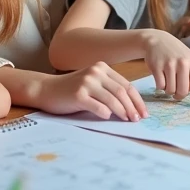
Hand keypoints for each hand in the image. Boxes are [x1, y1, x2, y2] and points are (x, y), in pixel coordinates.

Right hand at [0, 65, 147, 121]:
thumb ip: (109, 89)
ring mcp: (86, 83)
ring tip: (127, 120)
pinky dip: (106, 113)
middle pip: (121, 91)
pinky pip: (98, 106)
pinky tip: (108, 118)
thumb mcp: (93, 84)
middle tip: (137, 119)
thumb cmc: (72, 90)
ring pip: (112, 99)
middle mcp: (95, 72)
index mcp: (102, 68)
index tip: (143, 112)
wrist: (46, 90)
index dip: (137, 100)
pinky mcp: (78, 95)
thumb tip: (132, 107)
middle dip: (132, 107)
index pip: (126, 85)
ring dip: (122, 112)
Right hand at [142, 30, 189, 107]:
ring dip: (168, 90)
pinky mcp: (156, 67)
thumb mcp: (187, 58)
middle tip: (176, 93)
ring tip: (168, 80)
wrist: (157, 40)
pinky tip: (160, 77)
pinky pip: (160, 86)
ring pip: (170, 90)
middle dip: (179, 96)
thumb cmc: (175, 52)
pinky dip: (160, 86)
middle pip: (182, 91)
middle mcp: (182, 63)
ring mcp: (168, 65)